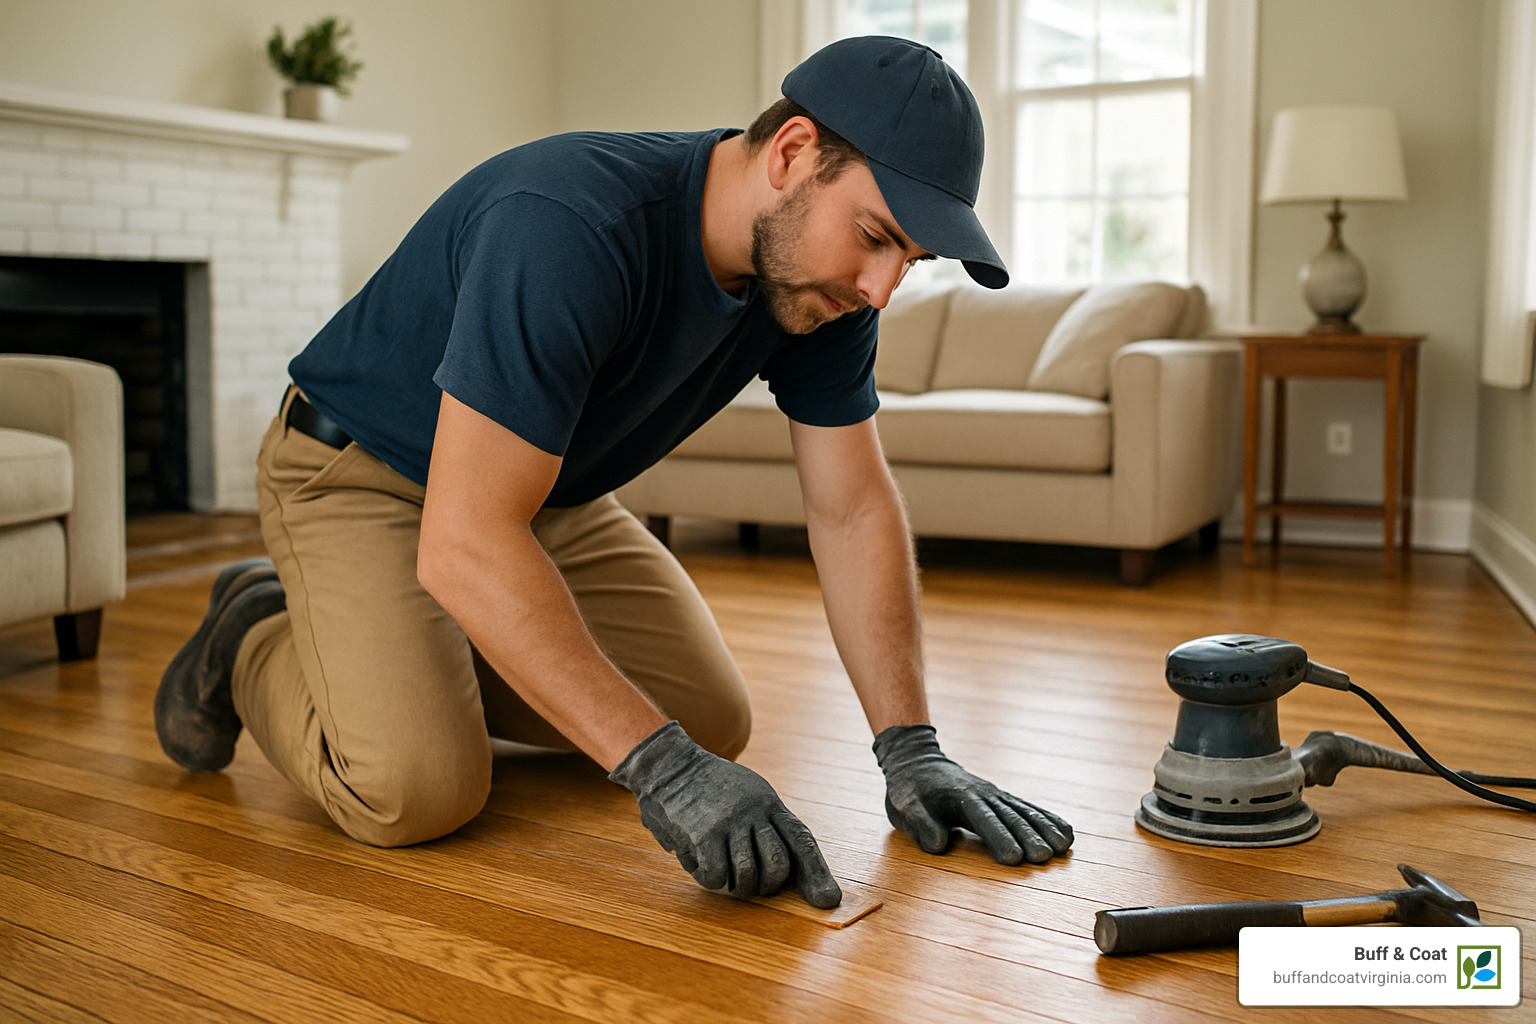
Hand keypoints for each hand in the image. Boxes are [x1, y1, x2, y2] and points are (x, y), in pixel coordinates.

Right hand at [609, 721, 842, 907]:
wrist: (669, 765)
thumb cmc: (710, 788)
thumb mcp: (748, 794)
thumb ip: (768, 824)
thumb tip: (793, 870)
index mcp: (769, 802)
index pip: (801, 840)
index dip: (816, 873)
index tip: (827, 900)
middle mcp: (754, 811)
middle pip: (778, 865)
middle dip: (768, 886)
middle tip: (754, 886)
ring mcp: (729, 822)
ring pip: (748, 875)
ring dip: (737, 886)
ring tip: (725, 877)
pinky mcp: (704, 834)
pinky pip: (716, 876)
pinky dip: (709, 879)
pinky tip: (700, 865)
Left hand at [873, 724, 1072, 864]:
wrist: (918, 762)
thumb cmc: (909, 791)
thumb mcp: (904, 807)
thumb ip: (920, 824)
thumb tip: (937, 845)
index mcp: (959, 798)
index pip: (982, 820)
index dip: (999, 838)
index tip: (1015, 858)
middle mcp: (983, 794)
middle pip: (1009, 816)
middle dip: (1028, 836)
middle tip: (1045, 857)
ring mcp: (995, 795)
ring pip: (1024, 811)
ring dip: (1044, 828)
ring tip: (1064, 846)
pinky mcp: (1001, 799)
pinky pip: (1028, 808)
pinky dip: (1047, 819)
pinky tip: (1066, 832)